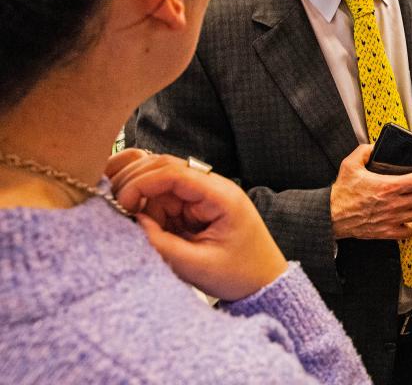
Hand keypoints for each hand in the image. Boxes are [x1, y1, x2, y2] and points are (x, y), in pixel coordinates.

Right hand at [107, 152, 286, 300]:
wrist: (263, 281)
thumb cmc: (240, 274)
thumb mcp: (198, 266)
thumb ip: (163, 245)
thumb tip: (131, 223)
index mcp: (220, 195)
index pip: (174, 172)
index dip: (141, 183)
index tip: (122, 204)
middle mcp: (211, 187)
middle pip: (163, 166)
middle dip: (134, 182)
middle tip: (113, 207)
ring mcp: (201, 195)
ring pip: (158, 179)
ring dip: (136, 192)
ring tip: (119, 212)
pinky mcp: (192, 207)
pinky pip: (162, 196)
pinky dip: (143, 201)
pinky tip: (128, 210)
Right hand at [330, 144, 411, 239]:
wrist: (331, 216)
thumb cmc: (341, 192)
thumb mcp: (350, 164)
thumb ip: (365, 150)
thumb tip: (376, 145)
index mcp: (388, 186)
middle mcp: (393, 203)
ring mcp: (392, 219)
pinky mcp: (387, 232)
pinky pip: (409, 231)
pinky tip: (406, 216)